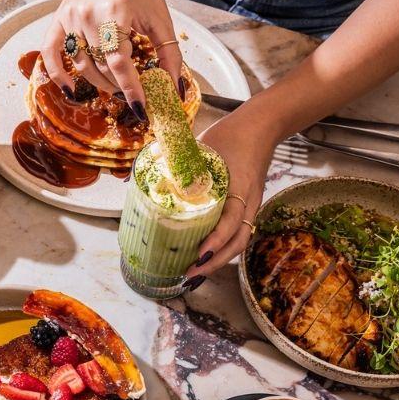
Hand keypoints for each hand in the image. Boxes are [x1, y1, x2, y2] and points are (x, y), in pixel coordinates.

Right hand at [41, 0, 182, 115]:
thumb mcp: (160, 17)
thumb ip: (169, 53)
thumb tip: (174, 88)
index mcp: (114, 12)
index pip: (119, 62)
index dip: (130, 88)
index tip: (140, 107)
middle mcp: (87, 15)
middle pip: (100, 66)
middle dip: (118, 86)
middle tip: (132, 96)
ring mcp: (70, 17)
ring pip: (81, 64)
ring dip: (98, 83)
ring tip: (115, 88)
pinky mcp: (59, 19)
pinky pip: (51, 52)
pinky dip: (57, 74)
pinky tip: (70, 90)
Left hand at [184, 108, 275, 280]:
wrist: (260, 126)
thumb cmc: (229, 135)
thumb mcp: (202, 147)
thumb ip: (177, 164)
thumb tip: (138, 180)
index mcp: (239, 186)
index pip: (232, 221)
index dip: (216, 239)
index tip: (199, 253)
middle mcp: (248, 201)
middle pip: (238, 240)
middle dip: (215, 262)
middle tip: (189, 273)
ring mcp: (251, 205)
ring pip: (239, 240)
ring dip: (218, 260)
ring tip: (194, 273)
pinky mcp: (248, 206)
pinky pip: (239, 232)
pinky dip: (223, 247)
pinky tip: (205, 256)